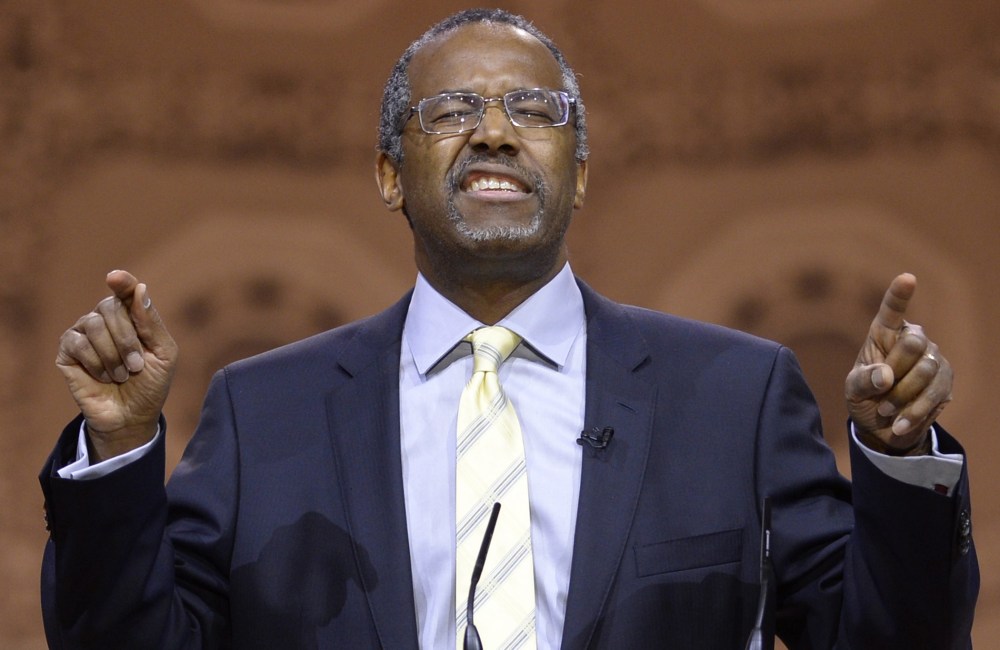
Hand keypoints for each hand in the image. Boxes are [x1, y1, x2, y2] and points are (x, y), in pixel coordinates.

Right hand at [55, 270, 177, 461]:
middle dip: (127, 338)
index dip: (122, 282)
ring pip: (93, 324)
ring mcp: (84, 333)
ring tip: (122, 375)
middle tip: (136, 366)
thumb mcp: (164, 354)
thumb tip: (140, 288)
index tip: (115, 277)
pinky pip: (77, 343)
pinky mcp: (67, 352)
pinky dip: (95, 362)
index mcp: (131, 316)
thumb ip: (151, 322)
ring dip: (113, 354)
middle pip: (110, 307)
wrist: (132, 416)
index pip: (125, 290)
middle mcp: (105, 320)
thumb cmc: (151, 384)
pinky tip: (103, 377)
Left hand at [845, 273, 952, 455]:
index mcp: (884, 335)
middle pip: (914, 344)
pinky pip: (935, 394)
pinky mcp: (946, 381)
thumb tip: (885, 376)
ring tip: (886, 410)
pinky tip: (899, 423)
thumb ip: (864, 380)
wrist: (883, 426)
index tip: (907, 278)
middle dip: (895, 373)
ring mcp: (933, 359)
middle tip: (881, 392)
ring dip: (902, 397)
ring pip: (926, 371)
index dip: (899, 295)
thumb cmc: (865, 397)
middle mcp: (913, 340)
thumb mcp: (854, 390)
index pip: (891, 311)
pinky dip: (914, 412)